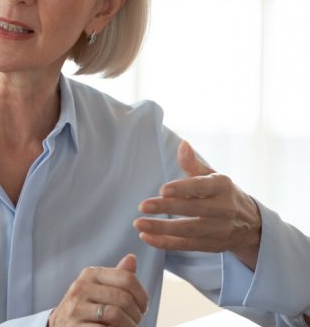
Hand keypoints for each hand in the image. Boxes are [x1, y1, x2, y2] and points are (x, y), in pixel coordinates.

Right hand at [48, 254, 148, 326]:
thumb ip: (117, 276)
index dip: (141, 295)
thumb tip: (131, 258)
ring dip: (128, 326)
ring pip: (115, 314)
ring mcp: (76, 308)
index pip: (126, 278)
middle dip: (136, 314)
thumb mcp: (99, 288)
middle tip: (135, 321)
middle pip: (123, 298)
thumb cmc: (87, 307)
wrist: (61, 325)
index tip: (142, 307)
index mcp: (90, 274)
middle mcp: (81, 287)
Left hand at [133, 140, 261, 268]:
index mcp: (222, 187)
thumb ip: (193, 163)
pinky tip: (146, 237)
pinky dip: (165, 243)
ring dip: (161, 228)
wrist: (252, 225)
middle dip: (166, 208)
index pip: (201, 187)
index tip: (163, 190)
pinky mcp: (211, 246)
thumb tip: (182, 144)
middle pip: (192, 210)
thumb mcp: (213, 176)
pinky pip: (186, 245)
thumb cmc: (223, 193)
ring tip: (139, 223)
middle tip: (142, 206)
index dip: (183, 189)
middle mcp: (223, 209)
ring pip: (187, 230)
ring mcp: (217, 230)